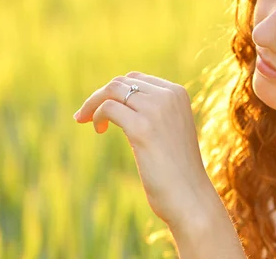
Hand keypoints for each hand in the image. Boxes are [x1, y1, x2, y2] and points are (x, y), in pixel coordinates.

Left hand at [73, 71, 213, 227]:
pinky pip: (109, 108)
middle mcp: (169, 96)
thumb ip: (154, 112)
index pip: (138, 79)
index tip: (103, 108)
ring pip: (113, 91)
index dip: (116, 91)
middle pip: (122, 82)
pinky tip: (99, 130)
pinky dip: (96, 115)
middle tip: (85, 116)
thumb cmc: (178, 169)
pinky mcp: (142, 128)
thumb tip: (119, 103)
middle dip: (100, 96)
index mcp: (178, 94)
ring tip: (85, 120)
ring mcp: (156, 110)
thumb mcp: (170, 130)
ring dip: (93, 104)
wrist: (190, 196)